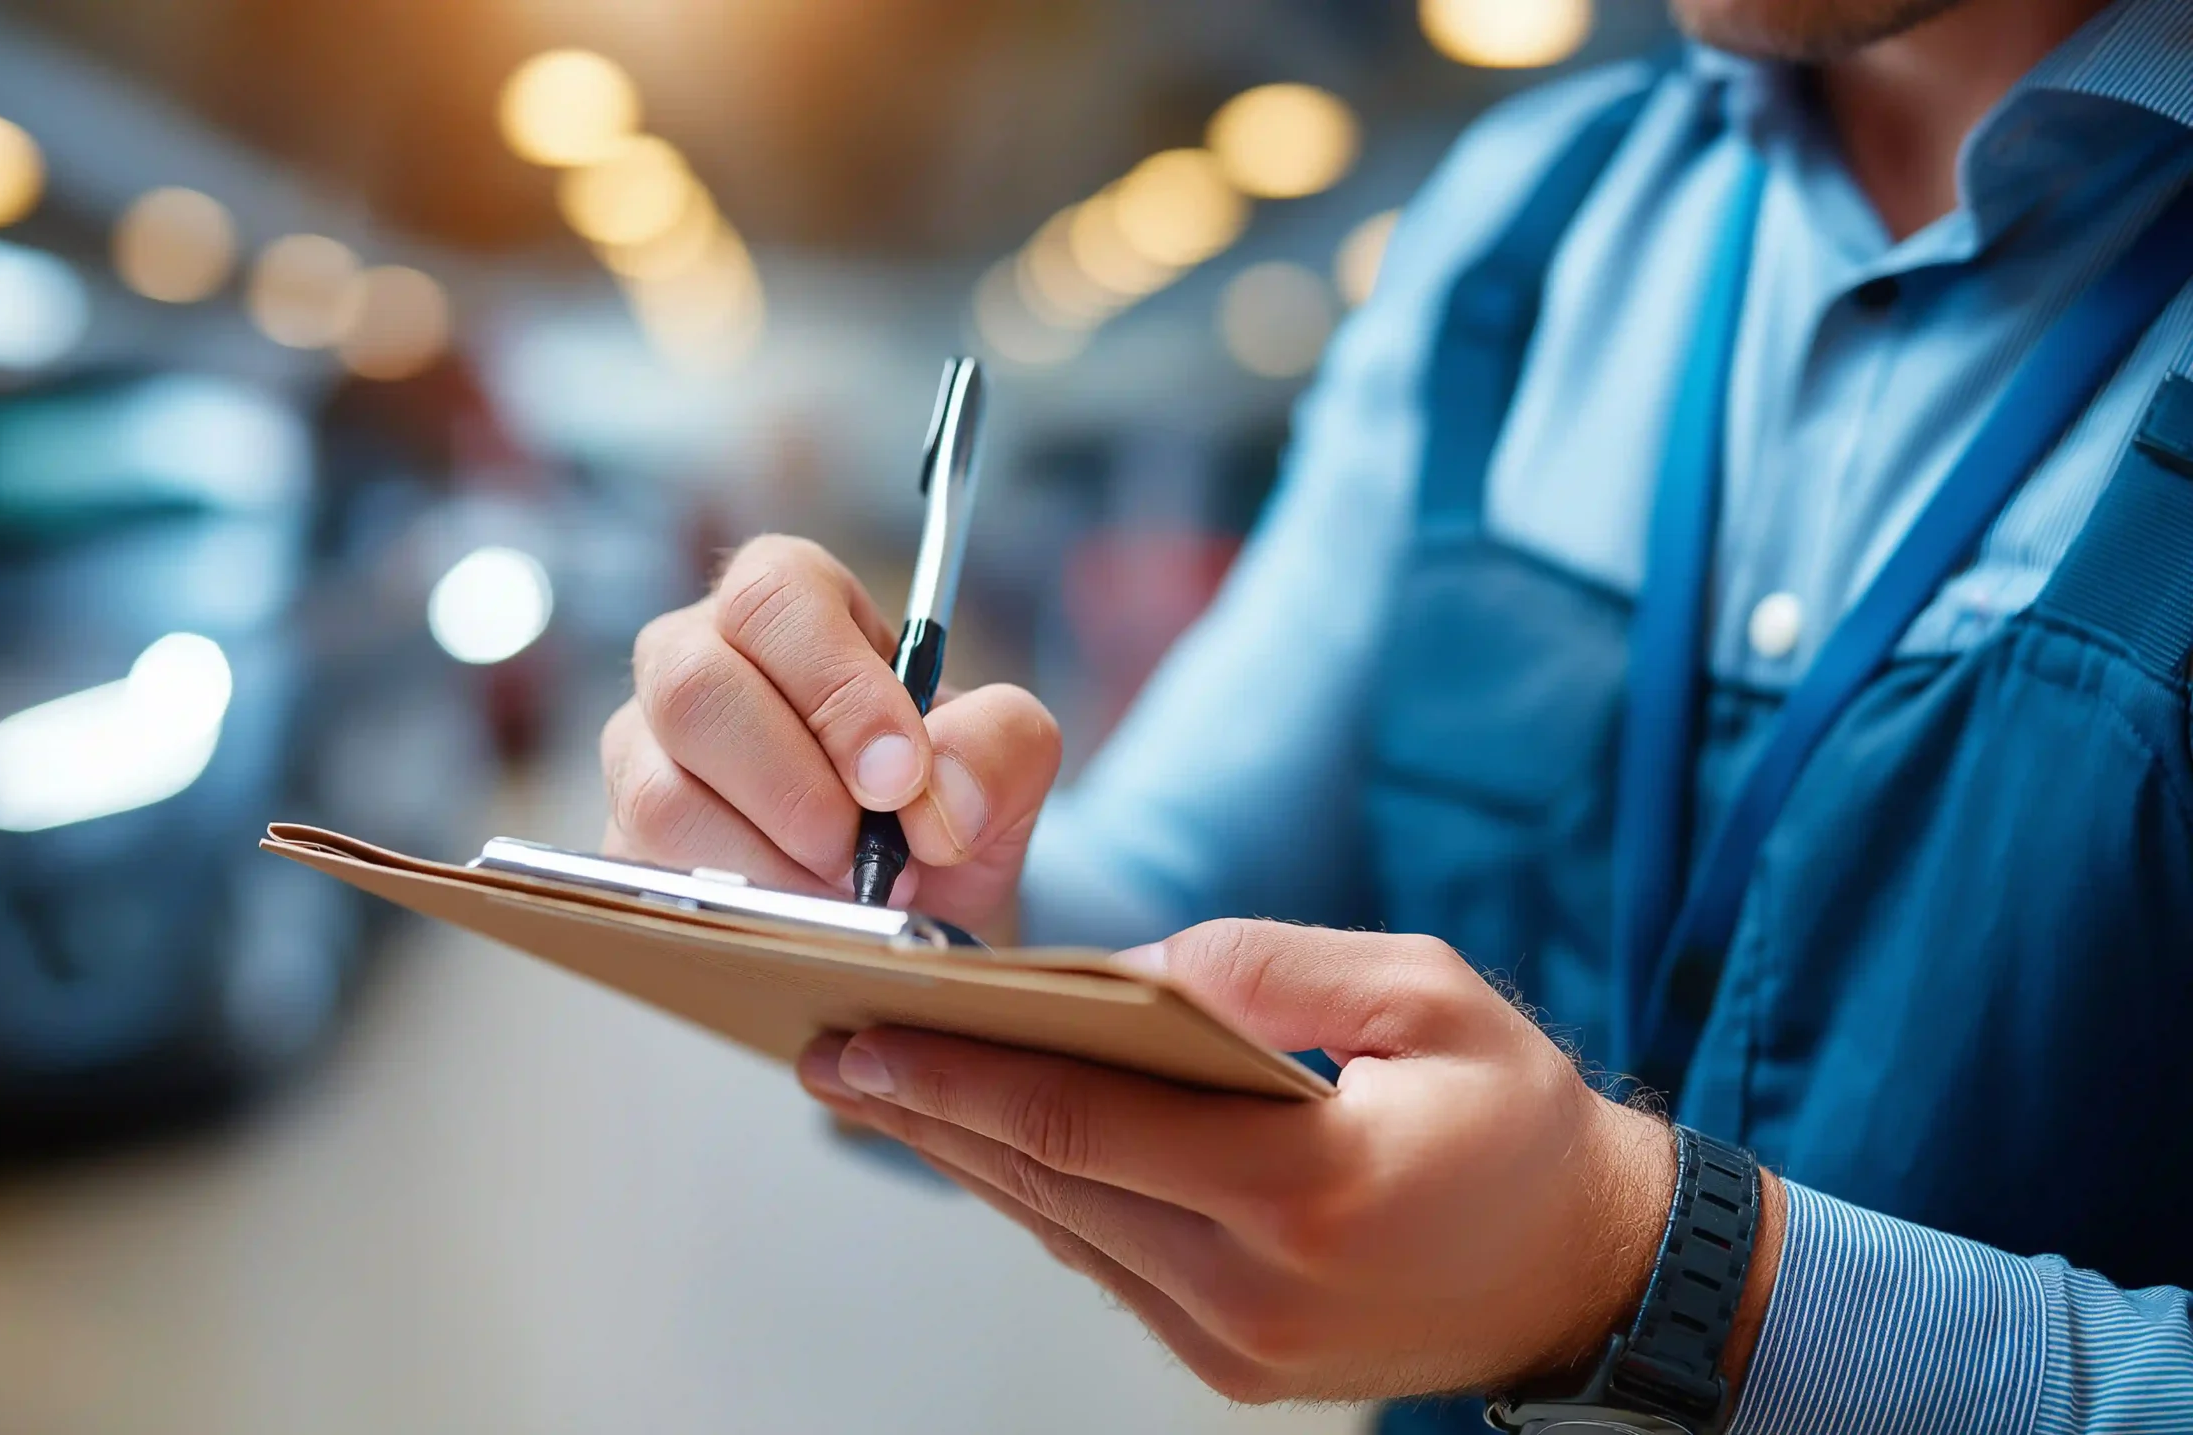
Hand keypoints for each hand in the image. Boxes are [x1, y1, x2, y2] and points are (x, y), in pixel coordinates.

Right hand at [605, 535, 1061, 939]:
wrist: (909, 915)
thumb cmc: (940, 815)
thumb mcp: (1005, 771)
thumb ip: (1003, 746)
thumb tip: (935, 793)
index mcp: (791, 605)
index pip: (775, 594)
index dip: (836, 686)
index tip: (901, 778)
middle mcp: (696, 656)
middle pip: (693, 684)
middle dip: (796, 788)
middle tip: (868, 852)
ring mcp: (644, 750)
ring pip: (662, 792)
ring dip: (771, 861)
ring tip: (845, 886)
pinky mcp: (624, 840)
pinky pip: (650, 871)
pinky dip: (740, 905)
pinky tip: (797, 914)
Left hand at [796, 920, 1782, 1403]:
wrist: (1587, 1271)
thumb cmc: (1517, 1120)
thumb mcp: (1424, 996)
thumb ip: (1270, 967)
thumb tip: (1129, 970)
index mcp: (1306, 1191)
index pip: (1084, 1125)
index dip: (957, 1077)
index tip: (861, 1038)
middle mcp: (1254, 1288)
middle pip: (1047, 1184)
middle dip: (929, 1113)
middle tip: (829, 1052)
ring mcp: (1235, 1342)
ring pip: (1060, 1230)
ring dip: (968, 1156)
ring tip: (882, 1086)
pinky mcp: (1228, 1362)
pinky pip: (1102, 1264)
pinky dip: (1038, 1196)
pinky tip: (984, 1141)